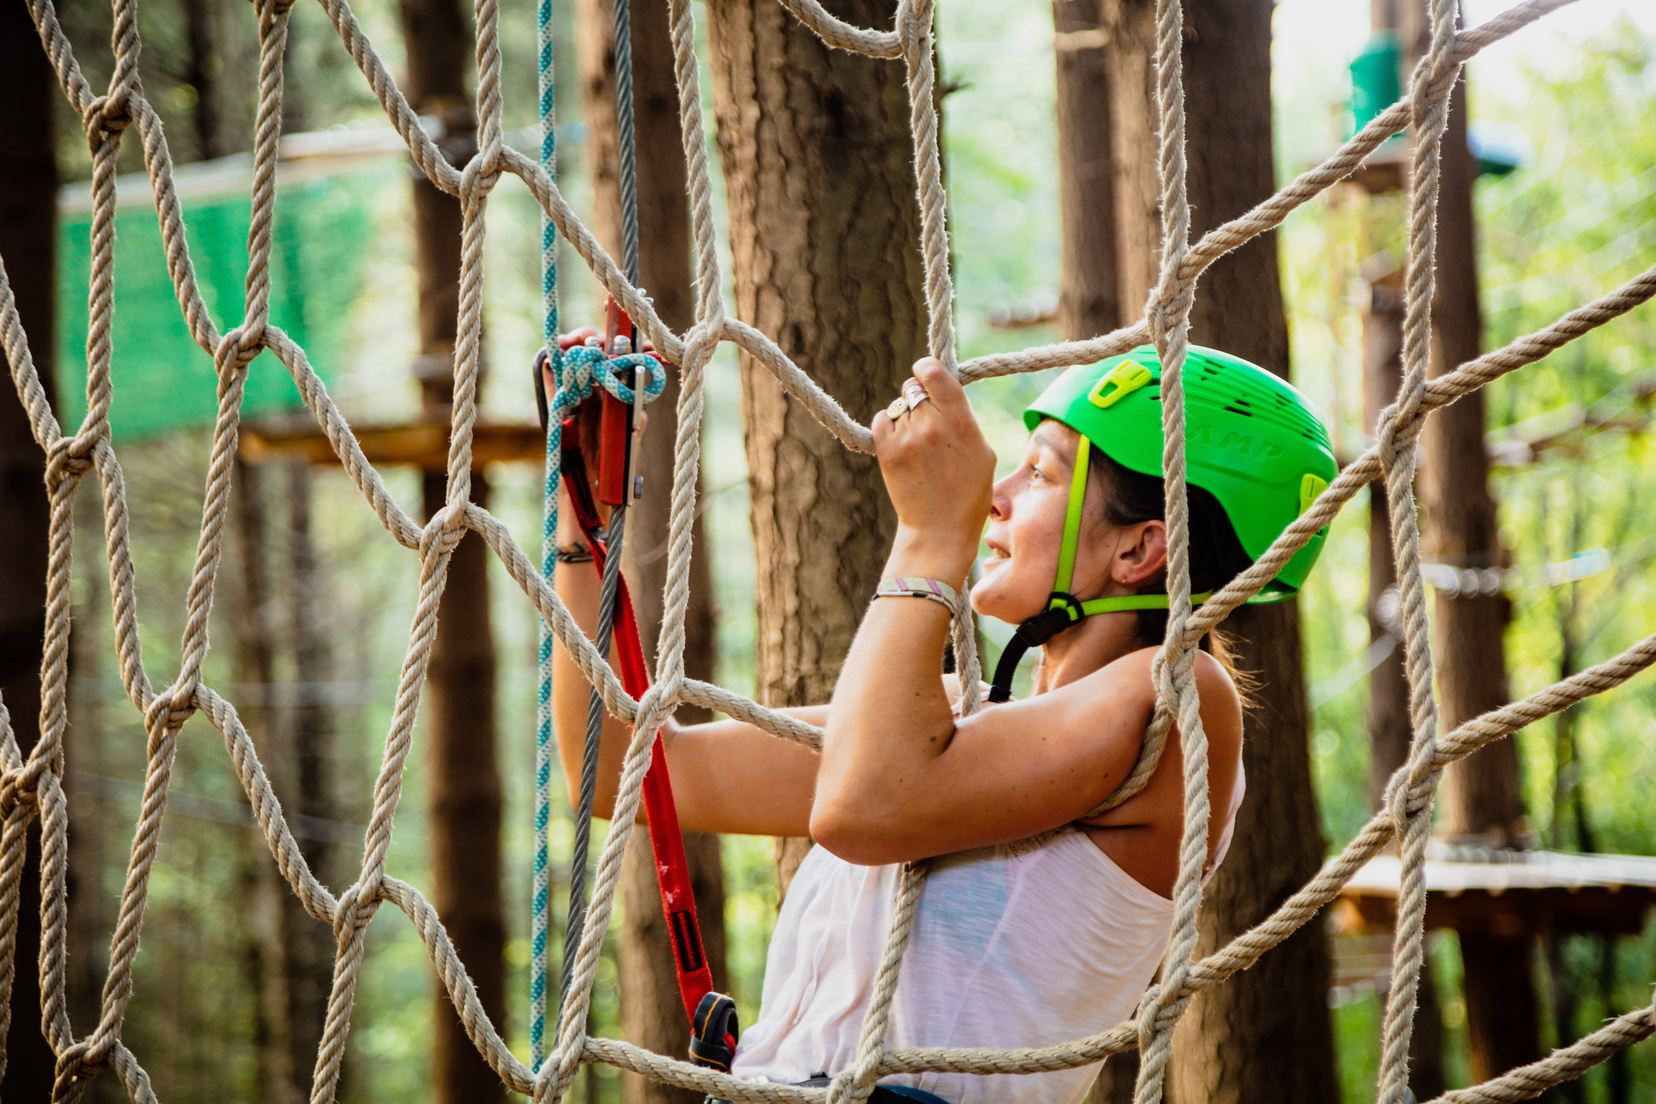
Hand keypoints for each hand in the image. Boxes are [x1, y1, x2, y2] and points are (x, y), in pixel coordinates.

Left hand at [872, 357, 994, 567]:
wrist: (940, 531)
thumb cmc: (968, 494)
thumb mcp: (982, 452)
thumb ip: (963, 418)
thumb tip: (947, 394)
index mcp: (961, 421)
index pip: (936, 373)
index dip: (927, 367)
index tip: (924, 370)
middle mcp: (932, 424)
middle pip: (913, 387)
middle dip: (917, 395)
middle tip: (924, 416)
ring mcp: (907, 437)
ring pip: (898, 406)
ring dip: (904, 416)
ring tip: (917, 443)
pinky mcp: (887, 451)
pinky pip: (881, 419)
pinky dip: (887, 426)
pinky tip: (899, 443)